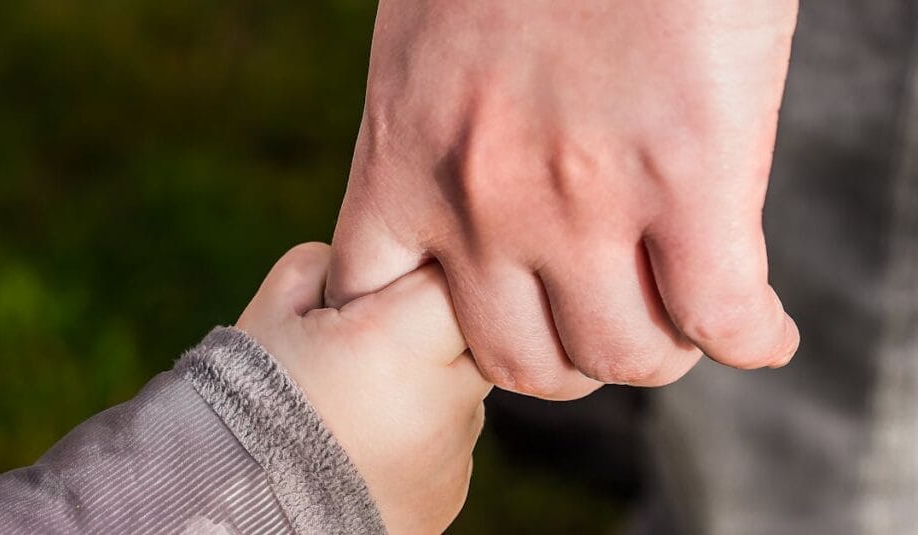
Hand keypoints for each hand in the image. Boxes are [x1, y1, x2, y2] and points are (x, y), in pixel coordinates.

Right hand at [237, 243, 489, 533]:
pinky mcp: (450, 491)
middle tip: (371, 343)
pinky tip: (364, 441)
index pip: (452, 277)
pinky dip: (419, 431)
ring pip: (463, 388)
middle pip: (472, 333)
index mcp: (400, 342)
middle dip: (430, 327)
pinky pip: (449, 438)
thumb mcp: (271, 313)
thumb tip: (363, 263)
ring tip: (359, 401)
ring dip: (426, 382)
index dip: (418, 273)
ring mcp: (453, 452)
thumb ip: (325, 266)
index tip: (383, 290)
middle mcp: (443, 399)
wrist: (238, 511)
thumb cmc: (246, 404)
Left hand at [328, 0, 800, 398]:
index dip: (430, 338)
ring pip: (620, 357)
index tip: (479, 318)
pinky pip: (723, 319)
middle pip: (518, 362)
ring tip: (680, 320)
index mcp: (405, 159)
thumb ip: (435, 135)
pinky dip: (752, 339)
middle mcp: (481, 201)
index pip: (378, 311)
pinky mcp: (689, 178)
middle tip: (602, 321)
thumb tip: (476, 197)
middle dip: (565, 357)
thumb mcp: (426, 49)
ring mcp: (582, 200)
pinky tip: (761, 329)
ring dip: (657, 350)